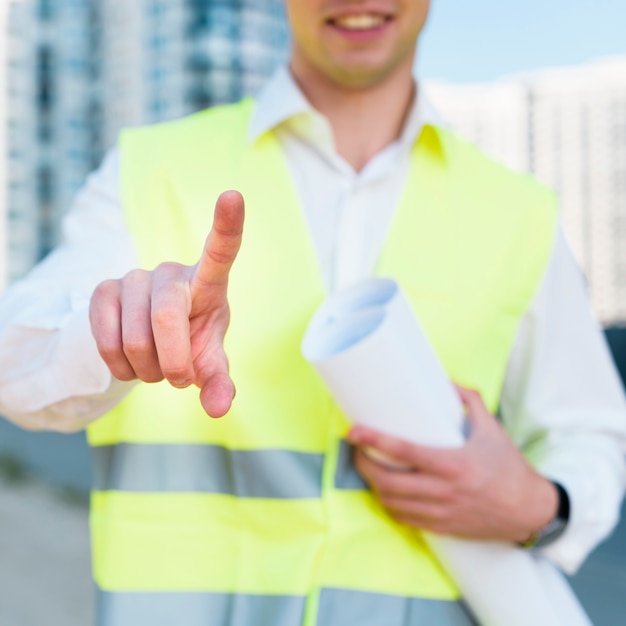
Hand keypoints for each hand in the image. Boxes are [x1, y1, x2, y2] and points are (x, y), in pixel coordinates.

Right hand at [89, 190, 243, 417]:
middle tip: (178, 378)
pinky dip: (119, 366)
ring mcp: (134, 278)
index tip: (233, 196)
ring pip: (135, 339)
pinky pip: (105, 339)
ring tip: (156, 367)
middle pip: (167, 320)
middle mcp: (170, 272)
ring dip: (147, 371)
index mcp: (208, 281)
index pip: (221, 250)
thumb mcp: (211, 359)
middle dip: (173, 365)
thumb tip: (218, 409)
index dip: (227, 225)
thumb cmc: (193, 337)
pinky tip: (129, 363)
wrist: (155, 336)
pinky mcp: (102, 291)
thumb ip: (219, 381)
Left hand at [347, 386, 557, 542]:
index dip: (374, 440)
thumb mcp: (492, 429)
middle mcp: (444, 491)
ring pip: (392, 502)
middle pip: (388, 482)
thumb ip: (470, 401)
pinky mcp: (442, 527)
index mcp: (453, 464)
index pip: (403, 451)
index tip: (353, 432)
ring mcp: (441, 512)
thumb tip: (446, 380)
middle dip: (363, 465)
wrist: (530, 511)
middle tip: (356, 450)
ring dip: (373, 485)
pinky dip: (389, 505)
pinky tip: (385, 492)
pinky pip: (405, 519)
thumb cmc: (509, 467)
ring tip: (367, 468)